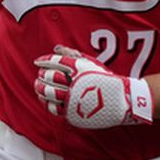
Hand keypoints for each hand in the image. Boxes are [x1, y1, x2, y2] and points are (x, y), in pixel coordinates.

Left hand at [33, 46, 152, 128]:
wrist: (121, 99)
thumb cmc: (104, 78)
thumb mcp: (90, 62)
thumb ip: (72, 54)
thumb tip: (56, 48)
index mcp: (79, 67)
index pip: (55, 61)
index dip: (44, 61)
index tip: (38, 62)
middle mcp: (75, 81)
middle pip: (50, 77)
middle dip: (42, 75)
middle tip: (39, 75)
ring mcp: (74, 97)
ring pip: (49, 93)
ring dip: (40, 88)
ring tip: (38, 86)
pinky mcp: (73, 111)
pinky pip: (54, 108)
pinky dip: (46, 103)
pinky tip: (44, 99)